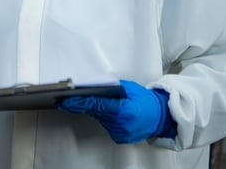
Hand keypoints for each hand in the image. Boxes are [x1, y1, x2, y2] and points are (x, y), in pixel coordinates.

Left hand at [57, 80, 176, 143]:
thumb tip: (91, 86)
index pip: (95, 105)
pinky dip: (104, 118)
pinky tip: (107, 112)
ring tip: (95, 102)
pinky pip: (106, 125)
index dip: (78, 103)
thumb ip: (110, 87)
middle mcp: (121, 124)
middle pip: (94, 112)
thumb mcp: (128, 88)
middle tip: (66, 99)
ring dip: (95, 110)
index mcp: (123, 110)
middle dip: (81, 105)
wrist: (161, 116)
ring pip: (99, 118)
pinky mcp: (120, 138)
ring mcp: (120, 133)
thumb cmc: (146, 100)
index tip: (65, 101)